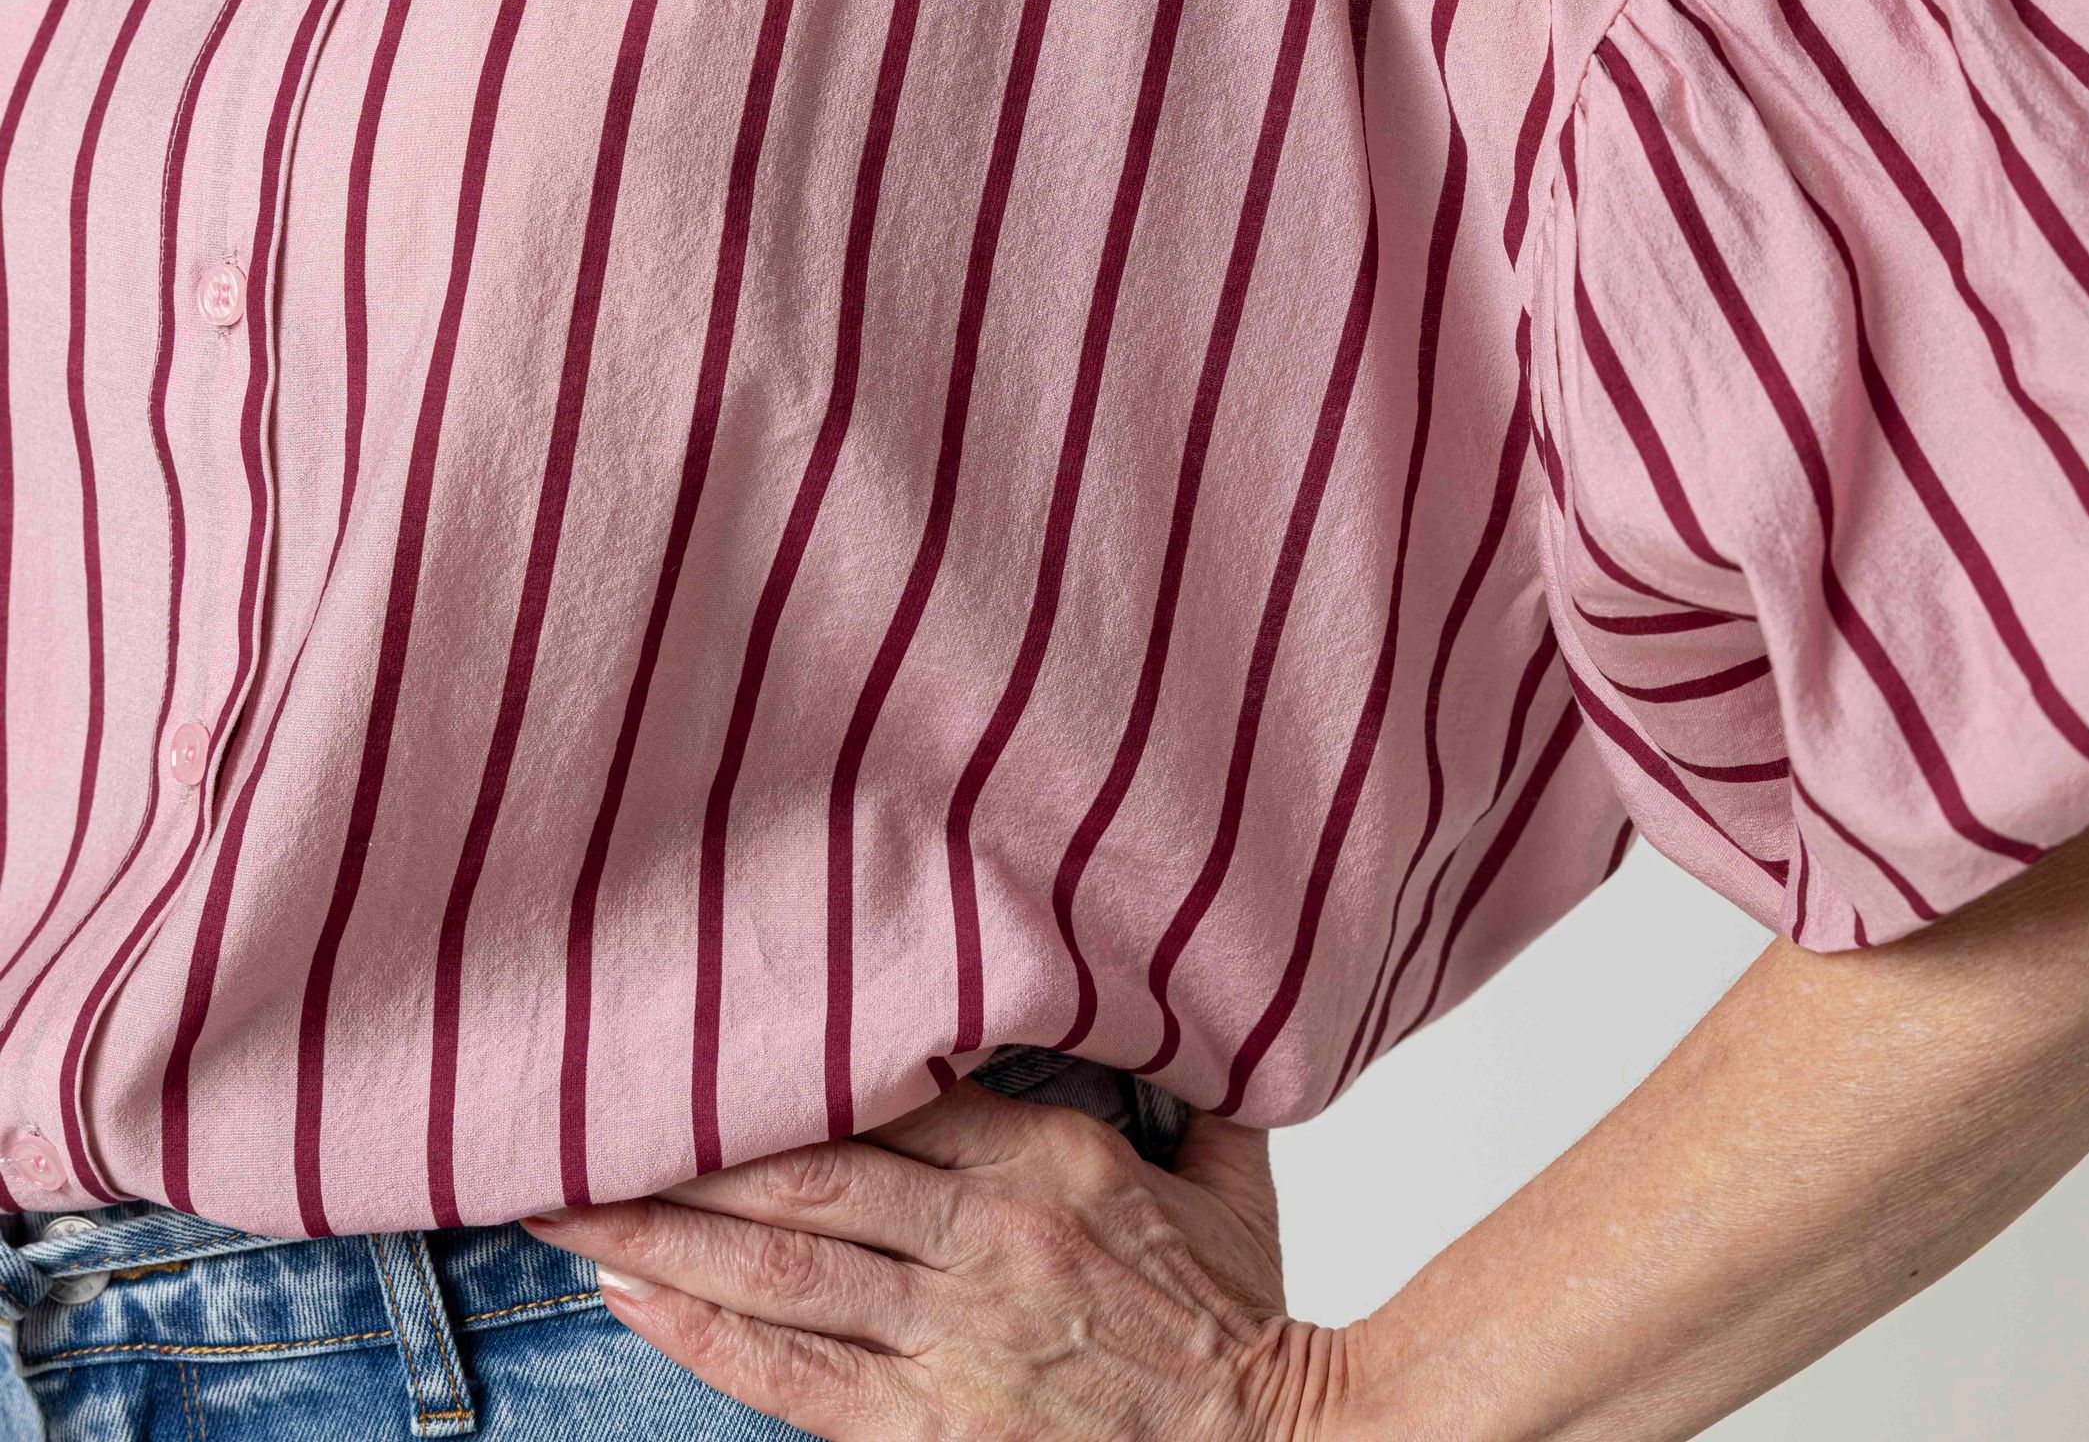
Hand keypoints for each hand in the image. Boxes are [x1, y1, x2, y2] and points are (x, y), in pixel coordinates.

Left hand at [523, 1078, 1353, 1441]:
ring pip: (776, 1265)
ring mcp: (951, 1338)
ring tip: (560, 1196)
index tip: (696, 1026)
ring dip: (656, 1232)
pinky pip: (791, 1374)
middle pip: (801, 1169)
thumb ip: (1177, 1071)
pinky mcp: (930, 1428)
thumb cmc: (1244, 1313)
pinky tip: (628, 1298)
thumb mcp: (1229, 1166)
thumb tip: (1149, 975)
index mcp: (1049, 1158)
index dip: (777, 1063)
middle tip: (573, 1105)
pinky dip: (700, 1333)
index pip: (886, 1089)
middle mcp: (986, 1237)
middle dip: (678, 1141)